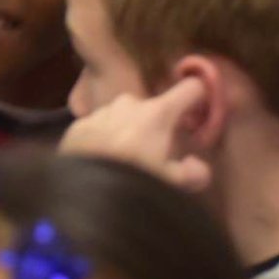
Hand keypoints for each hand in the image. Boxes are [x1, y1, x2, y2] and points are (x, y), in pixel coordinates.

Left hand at [60, 80, 211, 191]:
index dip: (199, 95)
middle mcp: (129, 103)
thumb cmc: (137, 181)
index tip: (199, 109)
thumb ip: (194, 173)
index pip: (190, 89)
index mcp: (158, 113)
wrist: (86, 189)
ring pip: (123, 117)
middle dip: (156, 125)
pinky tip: (102, 161)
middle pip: (153, 108)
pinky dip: (103, 139)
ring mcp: (101, 112)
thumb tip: (195, 165)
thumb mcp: (175, 184)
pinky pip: (98, 128)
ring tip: (126, 160)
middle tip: (156, 152)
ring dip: (128, 131)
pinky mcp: (78, 125)